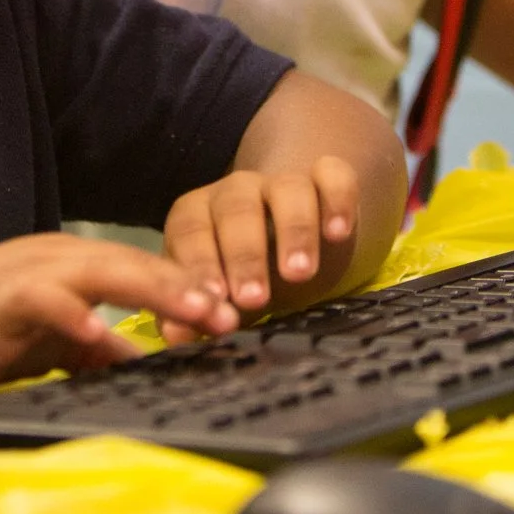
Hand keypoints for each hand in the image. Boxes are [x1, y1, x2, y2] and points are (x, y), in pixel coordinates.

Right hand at [0, 234, 239, 400]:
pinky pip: (40, 301)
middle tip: (230, 312)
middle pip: (129, 263)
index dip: (184, 288)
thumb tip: (137, 360)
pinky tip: (100, 332)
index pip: (137, 269)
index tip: (228, 313)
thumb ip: (88, 350)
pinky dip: (71, 315)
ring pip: (98, 271)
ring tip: (193, 308)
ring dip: (150, 288)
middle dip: (184, 286)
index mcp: (63, 264)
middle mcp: (49, 258)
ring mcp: (22, 273)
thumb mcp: (43, 347)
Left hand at [161, 157, 360, 335]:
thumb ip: (196, 315)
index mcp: (195, 215)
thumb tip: (174, 337)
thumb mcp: (218, 299)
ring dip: (293, 231)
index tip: (215, 299)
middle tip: (255, 299)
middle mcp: (234, 191)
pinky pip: (333, 176)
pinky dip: (337, 200)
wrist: (289, 245)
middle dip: (245, 256)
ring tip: (298, 273)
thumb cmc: (242, 278)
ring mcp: (280, 181)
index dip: (201, 265)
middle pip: (237, 211)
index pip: (190, 233)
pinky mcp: (324, 179)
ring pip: (287, 190)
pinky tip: (338, 233)